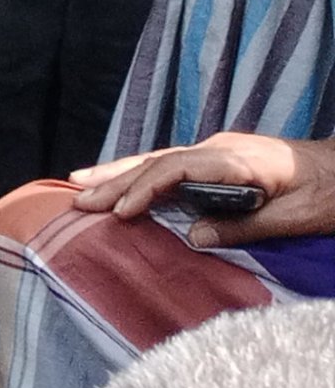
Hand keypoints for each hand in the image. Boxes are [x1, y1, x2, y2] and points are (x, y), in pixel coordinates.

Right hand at [66, 134, 334, 248]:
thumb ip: (245, 227)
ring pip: (159, 159)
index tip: (119, 212)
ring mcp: (218, 151)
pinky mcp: (221, 159)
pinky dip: (141, 173)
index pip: (176, 169)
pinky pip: (171, 164)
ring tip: (80, 182)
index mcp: (236, 160)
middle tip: (77, 196)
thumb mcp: (296, 217)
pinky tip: (122, 180)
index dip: (144, 189)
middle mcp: (220, 149)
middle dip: (115, 178)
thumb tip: (194, 238)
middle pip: (157, 161)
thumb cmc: (330, 194)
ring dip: (119, 172)